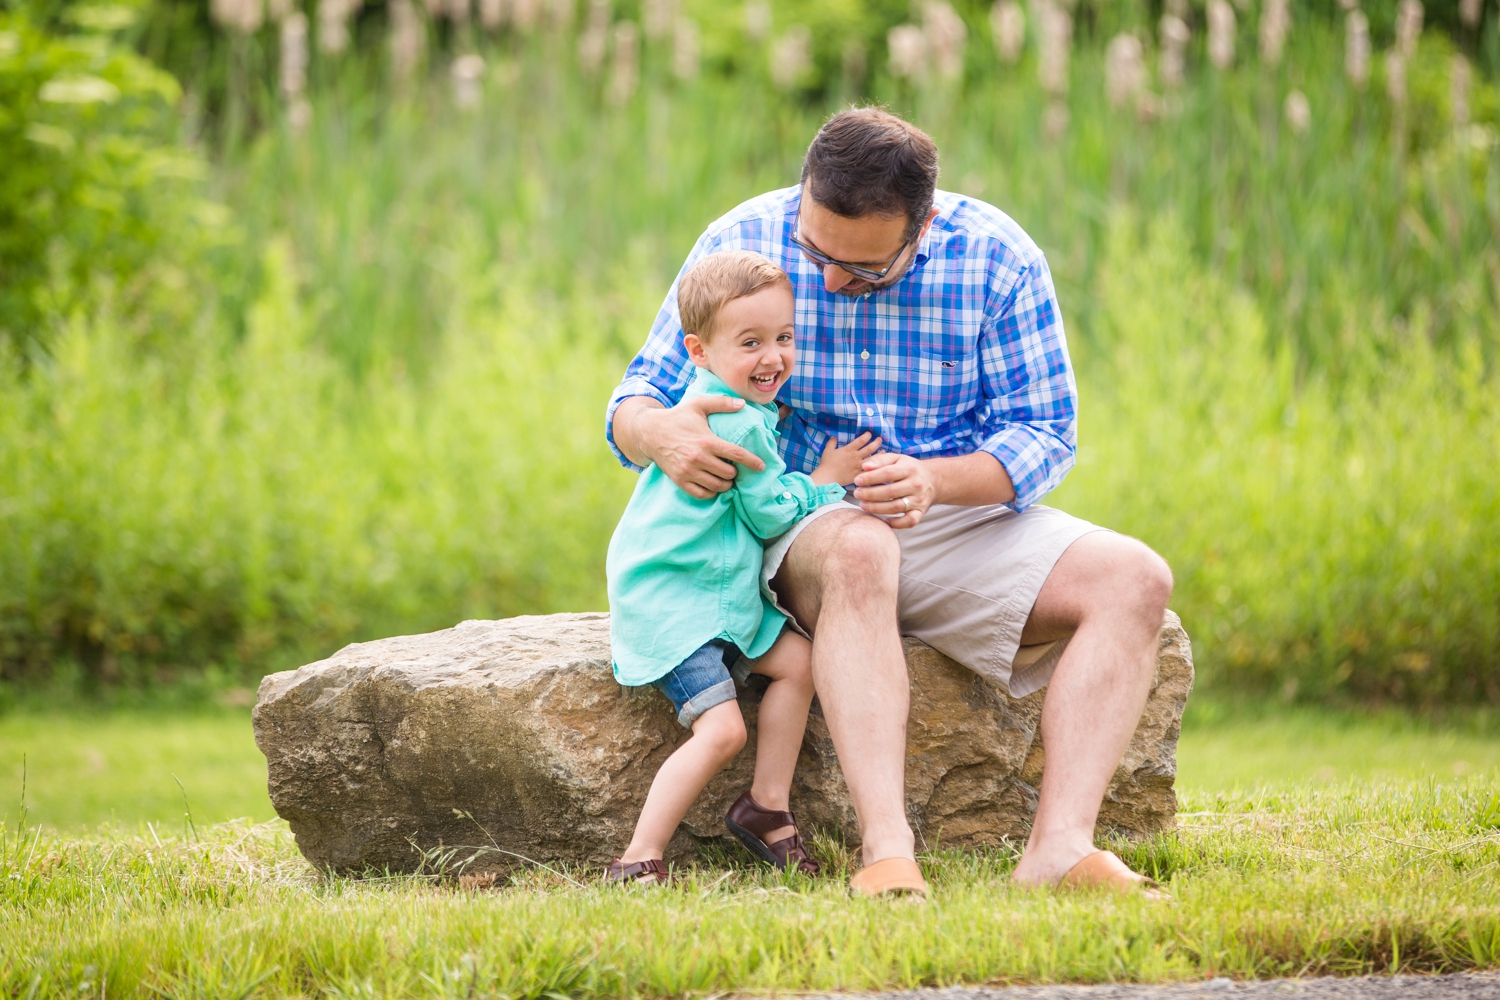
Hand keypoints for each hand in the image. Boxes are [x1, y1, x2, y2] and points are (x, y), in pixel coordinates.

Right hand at [631, 395, 765, 498]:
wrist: (649, 432)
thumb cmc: (677, 417)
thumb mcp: (698, 404)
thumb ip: (721, 403)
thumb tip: (743, 404)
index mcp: (706, 441)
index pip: (737, 455)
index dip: (753, 462)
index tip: (762, 466)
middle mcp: (698, 458)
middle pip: (728, 474)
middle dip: (736, 473)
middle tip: (736, 469)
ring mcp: (688, 471)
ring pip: (717, 486)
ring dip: (726, 484)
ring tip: (727, 478)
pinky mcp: (679, 480)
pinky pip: (701, 494)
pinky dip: (711, 492)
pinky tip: (714, 486)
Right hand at [810, 432, 882, 486]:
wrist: (828, 477)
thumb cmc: (827, 464)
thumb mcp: (828, 451)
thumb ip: (832, 443)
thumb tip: (834, 437)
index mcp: (849, 449)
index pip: (861, 440)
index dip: (867, 435)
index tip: (869, 433)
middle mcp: (856, 456)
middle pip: (870, 448)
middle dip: (876, 442)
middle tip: (880, 439)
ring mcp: (859, 466)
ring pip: (873, 458)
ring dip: (879, 454)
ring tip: (884, 451)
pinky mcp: (860, 474)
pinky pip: (870, 470)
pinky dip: (876, 467)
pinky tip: (880, 466)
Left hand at [853, 453, 934, 528]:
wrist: (934, 480)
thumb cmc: (909, 468)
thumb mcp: (897, 459)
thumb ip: (880, 460)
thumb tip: (864, 466)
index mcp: (910, 468)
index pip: (888, 473)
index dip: (871, 478)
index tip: (857, 480)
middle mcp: (916, 484)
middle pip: (891, 492)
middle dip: (871, 494)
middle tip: (857, 494)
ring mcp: (919, 500)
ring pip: (897, 507)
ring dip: (877, 508)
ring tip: (863, 505)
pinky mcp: (921, 512)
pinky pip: (910, 521)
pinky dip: (897, 524)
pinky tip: (884, 521)